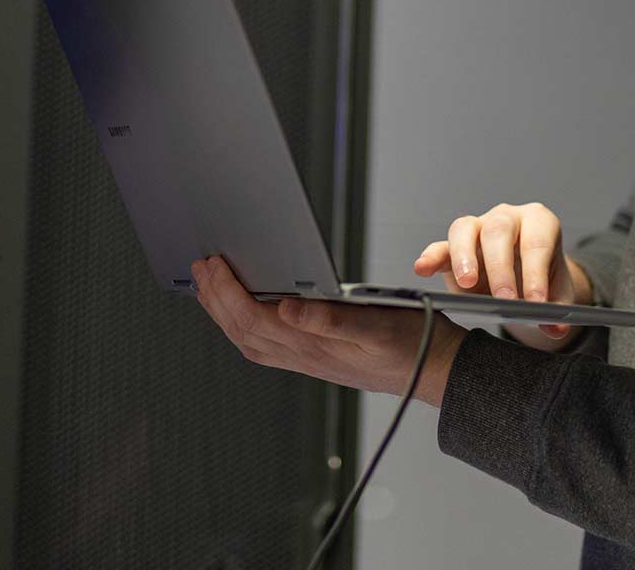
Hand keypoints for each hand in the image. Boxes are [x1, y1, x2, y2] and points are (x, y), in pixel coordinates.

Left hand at [188, 255, 466, 406]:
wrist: (435, 370)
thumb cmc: (412, 343)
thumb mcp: (378, 324)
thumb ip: (332, 320)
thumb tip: (288, 308)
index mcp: (314, 345)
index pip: (254, 318)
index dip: (227, 291)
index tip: (214, 264)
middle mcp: (304, 355)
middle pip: (243, 329)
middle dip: (215, 298)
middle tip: (199, 268)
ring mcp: (307, 360)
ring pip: (249, 340)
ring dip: (223, 314)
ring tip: (209, 288)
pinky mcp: (315, 358)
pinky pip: (265, 346)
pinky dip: (243, 328)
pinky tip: (242, 315)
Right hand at [413, 202, 587, 342]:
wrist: (526, 277)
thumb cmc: (543, 279)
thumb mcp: (557, 293)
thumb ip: (559, 310)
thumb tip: (556, 328)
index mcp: (538, 222)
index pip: (536, 242)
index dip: (535, 272)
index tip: (535, 302)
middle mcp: (506, 218)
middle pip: (499, 230)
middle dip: (501, 267)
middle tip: (505, 300)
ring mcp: (477, 228)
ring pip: (465, 229)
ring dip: (464, 256)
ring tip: (466, 284)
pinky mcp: (453, 246)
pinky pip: (440, 246)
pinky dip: (430, 256)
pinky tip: (423, 269)